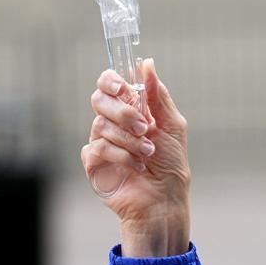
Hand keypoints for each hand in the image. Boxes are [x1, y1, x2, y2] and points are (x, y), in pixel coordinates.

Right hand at [81, 58, 190, 255]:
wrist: (164, 200)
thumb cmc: (171, 165)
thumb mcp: (172, 125)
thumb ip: (157, 95)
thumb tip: (147, 64)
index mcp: (130, 109)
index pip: (109, 83)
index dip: (110, 80)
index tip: (122, 87)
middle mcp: (113, 122)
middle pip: (99, 99)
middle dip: (123, 113)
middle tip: (144, 127)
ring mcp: (101, 141)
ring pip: (100, 124)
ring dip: (129, 139)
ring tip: (147, 153)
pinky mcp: (93, 162)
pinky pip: (97, 147)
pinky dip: (121, 155)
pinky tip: (136, 166)